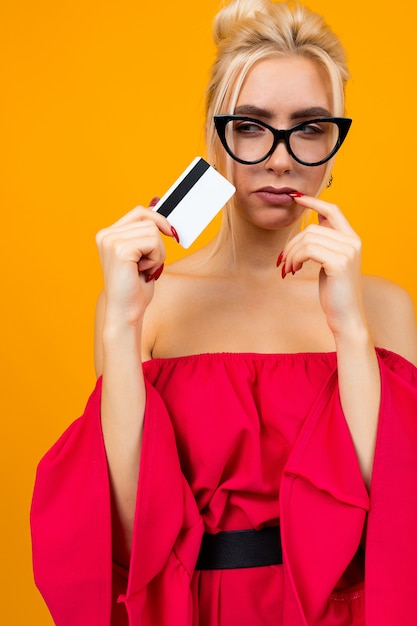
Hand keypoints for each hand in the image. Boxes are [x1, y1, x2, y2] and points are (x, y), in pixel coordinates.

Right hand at [96, 203, 174, 325]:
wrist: (126, 312)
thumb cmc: (135, 288)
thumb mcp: (142, 255)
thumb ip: (145, 232)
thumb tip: (156, 202)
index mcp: (107, 234)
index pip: (139, 212)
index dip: (158, 219)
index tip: (170, 232)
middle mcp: (105, 235)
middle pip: (148, 220)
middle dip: (158, 244)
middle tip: (150, 264)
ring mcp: (111, 241)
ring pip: (153, 231)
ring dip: (158, 254)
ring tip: (144, 270)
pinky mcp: (120, 249)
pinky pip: (154, 242)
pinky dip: (156, 259)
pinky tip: (143, 272)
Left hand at [280, 195, 366, 337]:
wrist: (346, 316)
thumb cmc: (335, 292)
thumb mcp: (330, 263)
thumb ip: (325, 244)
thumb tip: (310, 227)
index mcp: (352, 239)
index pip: (333, 210)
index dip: (314, 202)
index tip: (296, 198)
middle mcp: (353, 242)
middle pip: (312, 228)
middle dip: (292, 244)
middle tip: (283, 261)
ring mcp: (347, 251)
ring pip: (307, 239)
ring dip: (291, 254)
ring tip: (288, 269)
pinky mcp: (339, 262)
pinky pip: (308, 250)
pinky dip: (295, 258)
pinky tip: (293, 270)